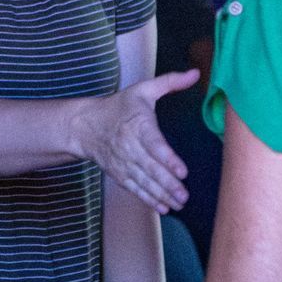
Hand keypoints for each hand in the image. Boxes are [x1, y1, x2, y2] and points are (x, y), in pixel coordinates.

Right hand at [81, 70, 197, 212]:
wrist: (86, 125)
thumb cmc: (119, 106)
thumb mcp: (143, 89)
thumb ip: (170, 82)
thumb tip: (195, 73)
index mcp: (138, 125)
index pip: (154, 144)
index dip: (168, 159)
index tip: (182, 171)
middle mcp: (130, 146)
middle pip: (151, 168)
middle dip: (168, 184)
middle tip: (184, 195)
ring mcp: (123, 162)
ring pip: (144, 181)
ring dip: (161, 194)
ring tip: (178, 203)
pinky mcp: (119, 173)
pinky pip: (135, 189)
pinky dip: (148, 199)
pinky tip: (162, 208)